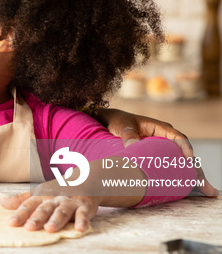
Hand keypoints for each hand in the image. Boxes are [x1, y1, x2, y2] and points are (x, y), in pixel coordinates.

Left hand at [0, 188, 98, 232]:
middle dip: (37, 218)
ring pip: (62, 211)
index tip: (11, 223)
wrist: (85, 179)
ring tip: (50, 229)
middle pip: (45, 208)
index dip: (19, 213)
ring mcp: (70, 202)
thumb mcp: (39, 193)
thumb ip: (21, 200)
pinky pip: (83, 214)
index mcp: (42, 196)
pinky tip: (79, 228)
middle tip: (29, 227)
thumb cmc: (58, 190)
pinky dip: (82, 221)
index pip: (29, 205)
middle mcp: (54, 198)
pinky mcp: (85, 207)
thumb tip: (1, 202)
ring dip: (56, 220)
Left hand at [95, 108, 218, 197]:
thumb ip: (128, 135)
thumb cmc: (118, 121)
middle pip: (183, 153)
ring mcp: (161, 148)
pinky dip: (176, 175)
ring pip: (179, 162)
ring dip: (188, 174)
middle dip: (194, 168)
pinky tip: (182, 188)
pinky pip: (169, 166)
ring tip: (201, 189)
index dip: (185, 149)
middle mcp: (165, 138)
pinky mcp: (156, 156)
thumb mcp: (123, 126)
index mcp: (160, 127)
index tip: (189, 160)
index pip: (178, 138)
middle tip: (203, 183)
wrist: (108, 121)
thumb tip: (133, 146)